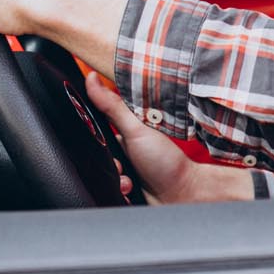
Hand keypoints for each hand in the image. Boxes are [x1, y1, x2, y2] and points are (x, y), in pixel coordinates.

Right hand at [85, 80, 253, 204]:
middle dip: (106, 167)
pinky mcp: (124, 191)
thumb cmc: (166, 161)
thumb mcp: (136, 130)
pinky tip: (130, 193)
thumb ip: (112, 106)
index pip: (94, 134)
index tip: (100, 145)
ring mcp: (124, 172)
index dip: (92, 142)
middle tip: (121, 167)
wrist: (182, 195)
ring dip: (114, 182)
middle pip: (96, 160)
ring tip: (129, 182)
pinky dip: (118, 195)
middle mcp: (122, 152)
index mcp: (123, 133)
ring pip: (101, 179)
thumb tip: (91, 77)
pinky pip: (108, 194)